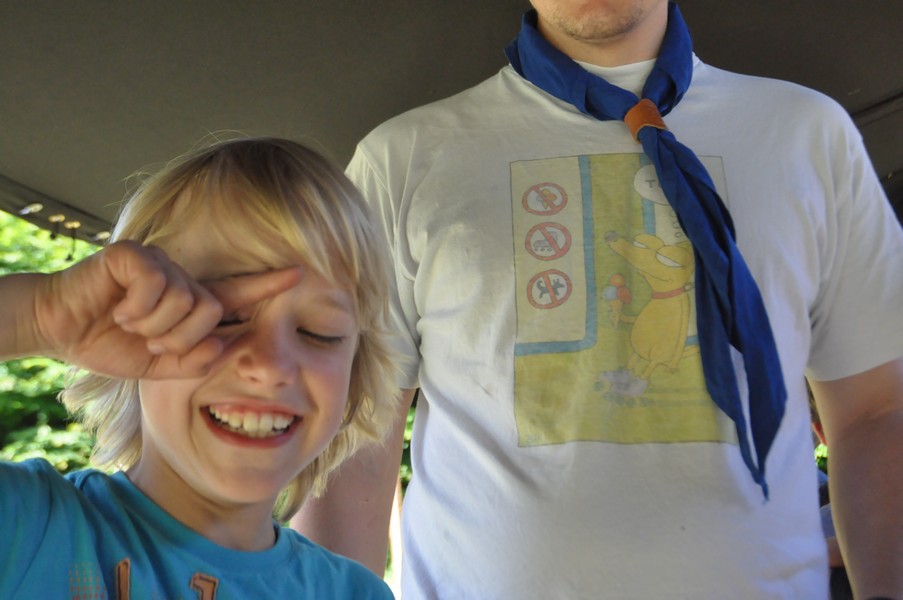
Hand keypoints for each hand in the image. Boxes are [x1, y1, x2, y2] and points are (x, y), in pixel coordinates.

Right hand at [32, 241, 300, 379]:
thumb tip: (225, 344)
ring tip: (128, 323)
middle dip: (179, 338)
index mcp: (193, 305)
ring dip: (152, 325)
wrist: (63, 331)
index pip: (239, 295)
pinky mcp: (135, 255)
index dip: (270, 285)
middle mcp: (183, 281)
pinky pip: (156, 284)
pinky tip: (119, 309)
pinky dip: (137, 307)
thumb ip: (195, 360)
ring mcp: (161, 265)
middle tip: (147, 339)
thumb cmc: (113, 345)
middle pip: (212, 311)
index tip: (303, 274)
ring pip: (185, 299)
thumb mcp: (160, 366)